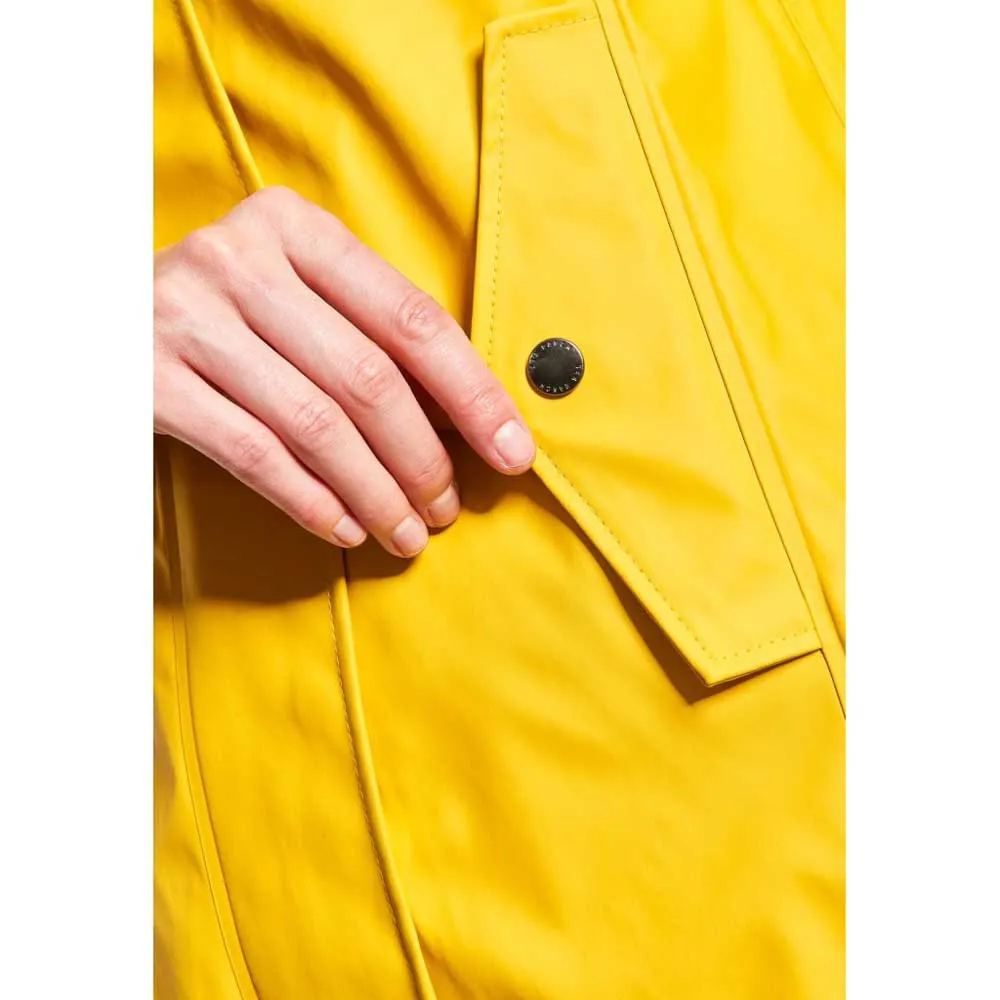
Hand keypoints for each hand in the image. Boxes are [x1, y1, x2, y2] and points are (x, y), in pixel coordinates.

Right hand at [154, 186, 534, 556]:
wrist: (95, 321)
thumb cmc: (228, 314)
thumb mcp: (294, 293)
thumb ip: (368, 332)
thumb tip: (465, 416)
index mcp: (294, 227)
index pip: (410, 317)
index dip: (473, 392)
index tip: (513, 452)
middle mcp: (239, 261)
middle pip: (369, 378)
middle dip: (424, 458)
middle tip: (447, 508)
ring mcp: (187, 318)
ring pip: (316, 425)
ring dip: (377, 493)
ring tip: (408, 532)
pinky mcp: (147, 382)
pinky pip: (255, 456)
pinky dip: (312, 501)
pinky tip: (345, 529)